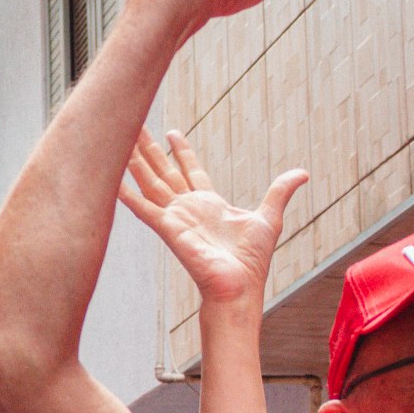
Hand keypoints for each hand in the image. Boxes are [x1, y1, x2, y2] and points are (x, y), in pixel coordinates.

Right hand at [119, 131, 305, 307]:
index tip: (171, 132)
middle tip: (137, 125)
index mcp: (209, 204)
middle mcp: (188, 208)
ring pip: (150, 182)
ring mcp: (175, 217)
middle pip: (164, 171)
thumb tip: (302, 173)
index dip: (181, 151)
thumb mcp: (269, 217)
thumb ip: (280, 192)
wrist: (239, 286)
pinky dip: (126, 195)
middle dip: (150, 148)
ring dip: (135, 162)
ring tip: (120, 141)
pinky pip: (143, 208)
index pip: (190, 170)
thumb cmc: (252, 261)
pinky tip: (112, 180)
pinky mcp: (168, 228)